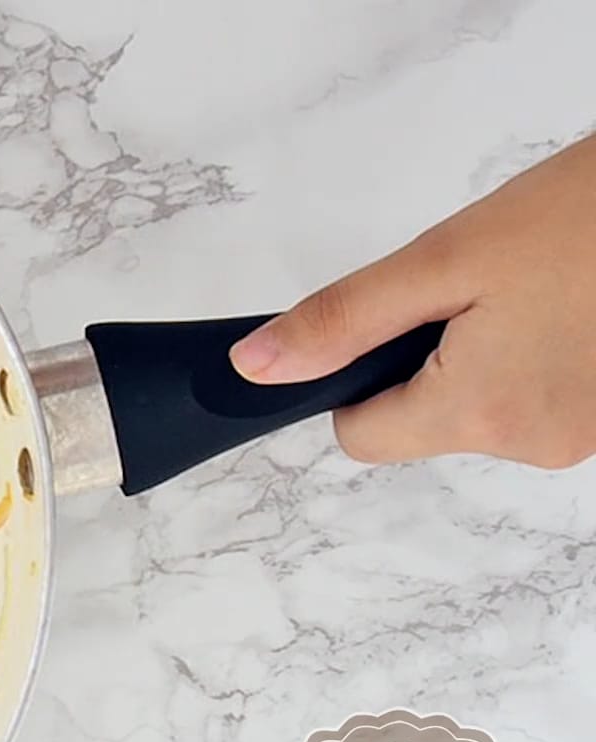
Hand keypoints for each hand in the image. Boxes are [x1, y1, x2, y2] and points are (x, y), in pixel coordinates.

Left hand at [230, 133, 595, 469]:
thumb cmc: (585, 216)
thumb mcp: (443, 260)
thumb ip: (343, 322)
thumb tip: (258, 368)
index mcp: (483, 414)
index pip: (362, 438)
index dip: (355, 381)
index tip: (387, 325)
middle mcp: (537, 445)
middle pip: (424, 424)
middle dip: (427, 361)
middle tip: (476, 289)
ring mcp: (582, 437)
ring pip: (483, 410)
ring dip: (485, 357)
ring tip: (532, 289)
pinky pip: (537, 398)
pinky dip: (534, 358)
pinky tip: (563, 304)